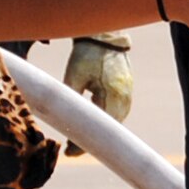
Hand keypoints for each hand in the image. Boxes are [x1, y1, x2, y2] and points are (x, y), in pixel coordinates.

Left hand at [62, 33, 134, 155]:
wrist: (104, 37)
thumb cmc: (87, 54)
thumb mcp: (74, 76)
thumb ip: (69, 98)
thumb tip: (61, 120)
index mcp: (113, 94)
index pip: (100, 127)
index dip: (85, 142)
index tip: (69, 151)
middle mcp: (124, 97)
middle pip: (109, 129)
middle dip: (91, 140)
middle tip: (70, 149)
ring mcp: (127, 94)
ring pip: (114, 122)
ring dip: (99, 131)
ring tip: (78, 138)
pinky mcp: (125, 91)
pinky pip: (116, 112)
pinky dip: (104, 121)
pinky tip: (91, 123)